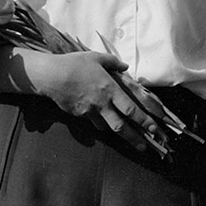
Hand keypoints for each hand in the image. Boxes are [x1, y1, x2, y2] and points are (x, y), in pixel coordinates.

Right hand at [35, 51, 162, 151]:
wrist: (50, 75)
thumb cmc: (73, 64)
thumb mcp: (95, 57)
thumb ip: (113, 62)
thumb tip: (125, 66)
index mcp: (110, 89)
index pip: (131, 110)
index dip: (145, 121)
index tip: (155, 130)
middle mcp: (102, 103)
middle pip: (121, 127)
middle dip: (134, 139)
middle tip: (144, 147)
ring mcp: (89, 111)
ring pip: (106, 127)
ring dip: (117, 132)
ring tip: (126, 138)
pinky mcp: (78, 114)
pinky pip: (92, 121)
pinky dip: (99, 122)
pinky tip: (100, 120)